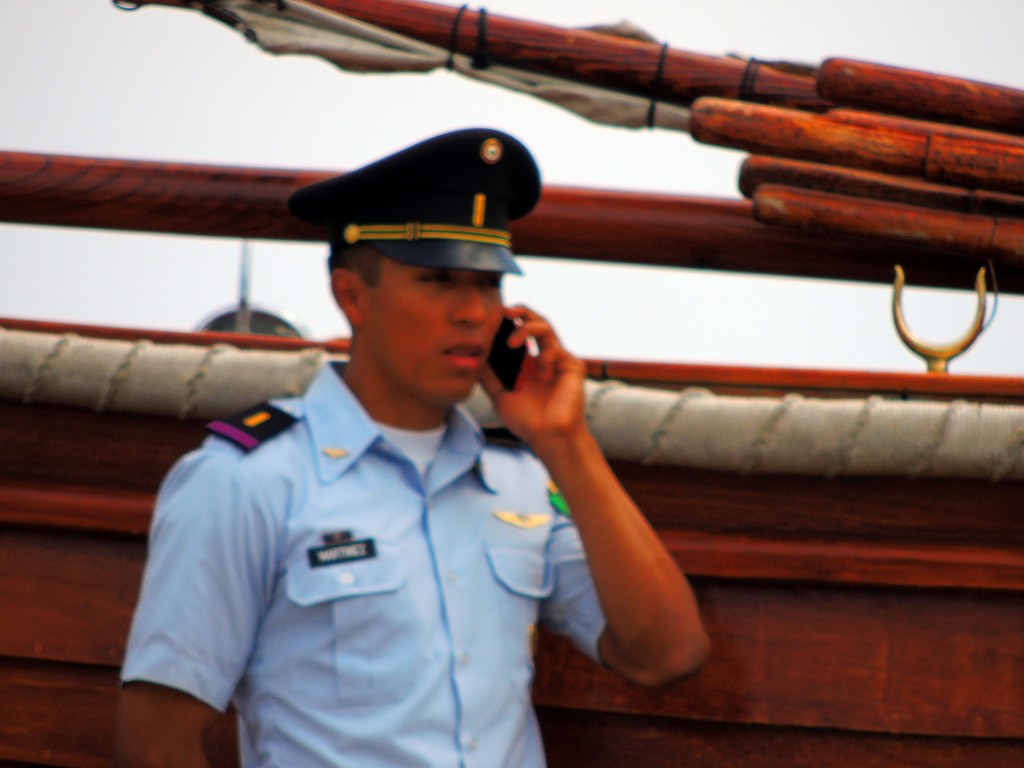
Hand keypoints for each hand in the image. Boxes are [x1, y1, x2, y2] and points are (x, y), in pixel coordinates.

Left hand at [480, 306, 587, 449]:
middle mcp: (543, 357)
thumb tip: (474, 356)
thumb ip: (489, 376)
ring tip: (513, 341)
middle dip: (521, 312)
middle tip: (505, 311)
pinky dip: (545, 355)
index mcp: (527, 363)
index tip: (492, 316)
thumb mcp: (500, 395)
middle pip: (535, 322)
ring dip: (528, 328)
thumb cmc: (527, 421)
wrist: (547, 437)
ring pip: (546, 328)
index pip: (519, 332)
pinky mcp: (572, 366)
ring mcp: (558, 360)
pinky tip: (541, 372)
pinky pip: (556, 349)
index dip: (508, 322)